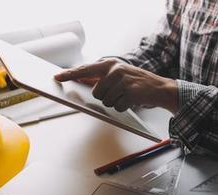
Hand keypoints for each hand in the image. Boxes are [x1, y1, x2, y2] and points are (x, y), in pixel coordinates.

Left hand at [54, 59, 178, 112]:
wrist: (160, 88)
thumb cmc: (136, 82)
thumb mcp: (117, 75)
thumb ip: (99, 77)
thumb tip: (78, 79)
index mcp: (110, 64)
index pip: (85, 69)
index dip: (70, 74)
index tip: (57, 77)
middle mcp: (115, 69)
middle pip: (96, 92)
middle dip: (104, 97)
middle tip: (118, 93)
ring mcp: (123, 80)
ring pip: (105, 100)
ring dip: (114, 103)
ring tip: (125, 96)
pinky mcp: (130, 91)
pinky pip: (117, 106)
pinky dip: (123, 107)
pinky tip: (131, 101)